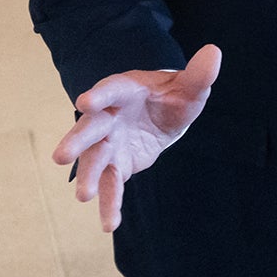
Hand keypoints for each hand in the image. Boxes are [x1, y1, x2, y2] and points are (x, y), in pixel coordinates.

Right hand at [51, 44, 220, 231]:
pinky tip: (109, 224)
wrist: (163, 115)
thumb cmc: (173, 95)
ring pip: (95, 161)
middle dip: (77, 141)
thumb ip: (199, 74)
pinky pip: (112, 185)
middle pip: (90, 128)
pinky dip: (110, 204)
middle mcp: (108, 116)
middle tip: (62, 157)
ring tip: (84, 196)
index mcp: (124, 90)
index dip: (98, 95)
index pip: (109, 90)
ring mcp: (108, 142)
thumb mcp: (189, 86)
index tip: (84, 102)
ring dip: (89, 177)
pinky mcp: (116, 164)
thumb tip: (215, 51)